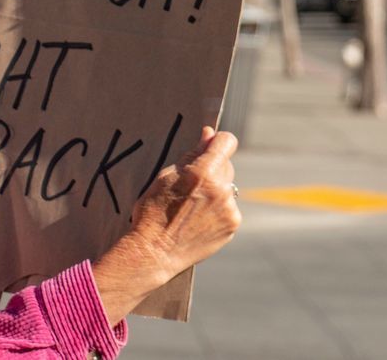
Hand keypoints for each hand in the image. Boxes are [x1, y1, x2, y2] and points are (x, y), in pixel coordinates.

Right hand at [91, 127, 240, 323]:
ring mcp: (229, 209)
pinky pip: (229, 207)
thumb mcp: (166, 176)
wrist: (154, 253)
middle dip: (212, 169)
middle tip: (191, 186)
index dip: (217, 142)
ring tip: (193, 207)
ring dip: (216, 190)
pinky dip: (218, 210)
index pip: (226, 141)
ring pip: (228, 187)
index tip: (209, 147)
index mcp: (203, 172)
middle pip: (226, 165)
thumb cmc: (153, 211)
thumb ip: (192, 154)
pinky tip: (199, 220)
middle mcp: (221, 190)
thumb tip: (209, 133)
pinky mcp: (232, 225)